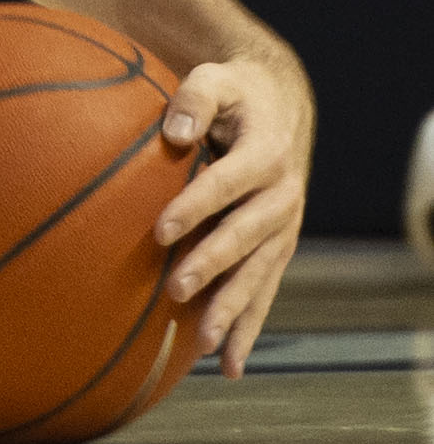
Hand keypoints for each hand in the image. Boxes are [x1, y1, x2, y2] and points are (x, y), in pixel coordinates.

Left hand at [154, 40, 313, 375]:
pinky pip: (264, 291)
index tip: (159, 230)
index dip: (194, 207)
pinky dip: (248, 328)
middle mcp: (283, 196)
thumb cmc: (235, 92)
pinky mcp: (278, 247)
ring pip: (258, 275)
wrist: (280, 105)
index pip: (226, 184)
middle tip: (174, 289)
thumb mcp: (214, 78)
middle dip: (211, 265)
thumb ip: (193, 99)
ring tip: (203, 344)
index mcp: (266, 154)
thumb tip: (172, 134)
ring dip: (232, 310)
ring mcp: (284, 226)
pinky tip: (228, 365)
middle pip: (245, 237)